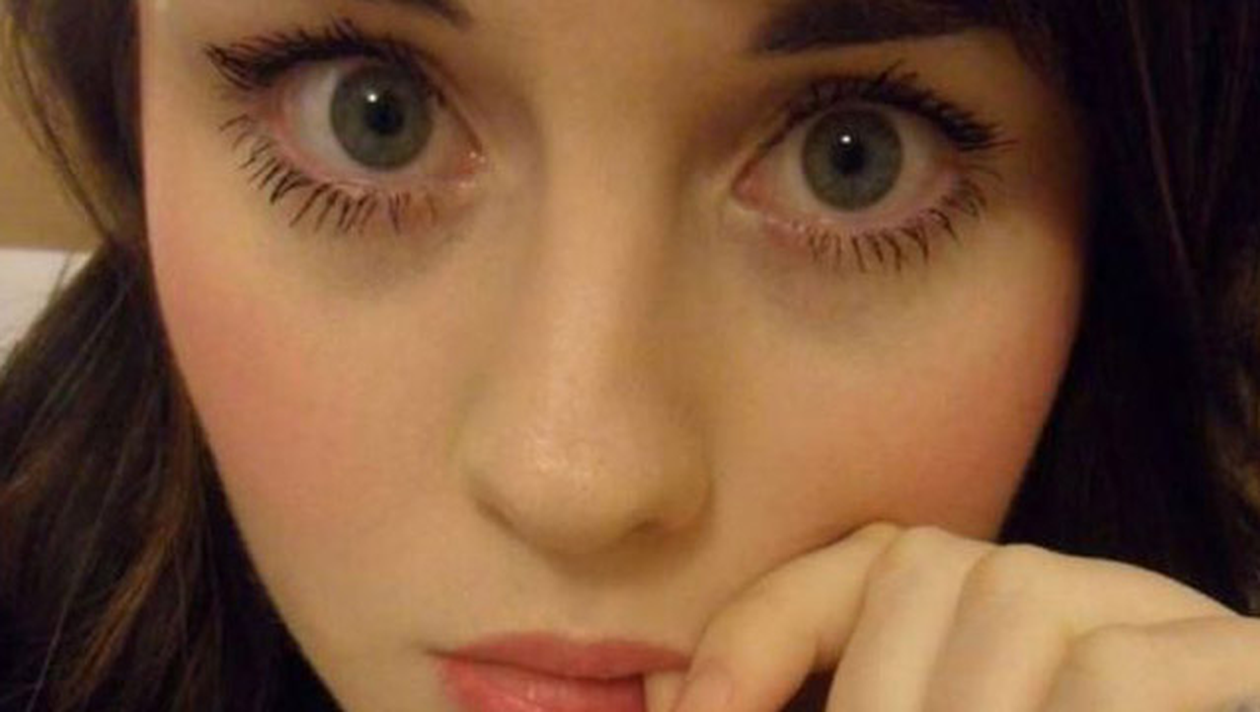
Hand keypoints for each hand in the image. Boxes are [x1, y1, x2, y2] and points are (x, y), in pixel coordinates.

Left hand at [645, 523, 1259, 710]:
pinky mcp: (1232, 660)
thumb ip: (820, 705)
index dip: (758, 629)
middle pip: (922, 569)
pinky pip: (1122, 665)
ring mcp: (1145, 614)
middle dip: (867, 701)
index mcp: (965, 616)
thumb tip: (667, 700)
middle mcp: (1049, 592)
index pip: (850, 565)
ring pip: (1012, 594)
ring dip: (961, 710)